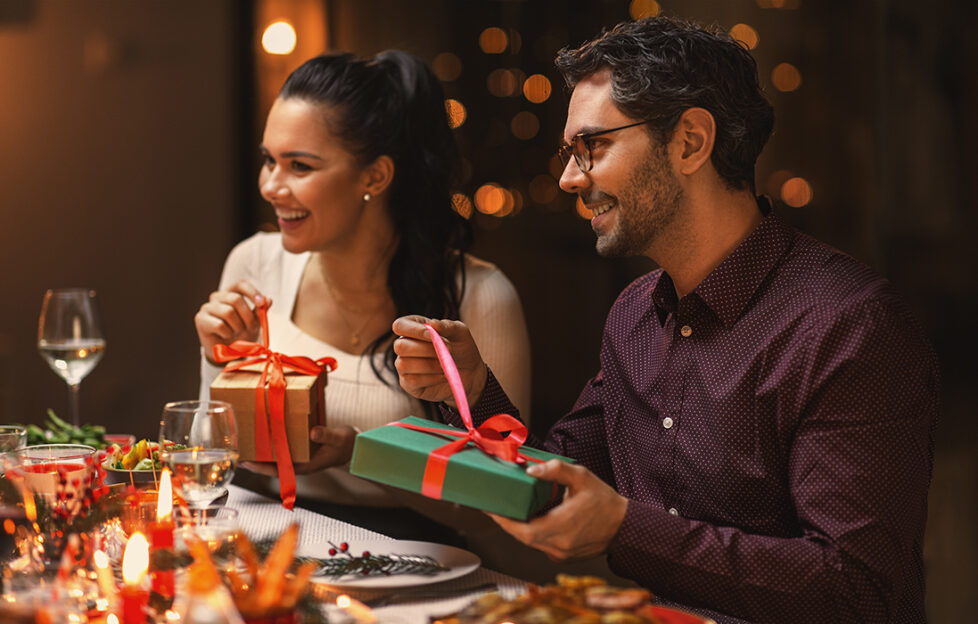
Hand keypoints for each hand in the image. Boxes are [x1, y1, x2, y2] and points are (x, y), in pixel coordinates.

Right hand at [194, 280, 270, 363]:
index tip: (260, 303)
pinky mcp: (200, 319)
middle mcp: (217, 297)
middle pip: (235, 299)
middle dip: (247, 316)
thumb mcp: (254, 320)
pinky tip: (226, 335)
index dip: (252, 292)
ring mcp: (207, 307)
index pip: (240, 284)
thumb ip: (260, 310)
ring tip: (237, 332)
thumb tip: (268, 300)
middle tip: (250, 327)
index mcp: (231, 292)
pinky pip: (219, 325)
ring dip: (237, 326)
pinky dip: (227, 333)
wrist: (228, 349)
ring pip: (228, 312)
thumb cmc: (241, 331)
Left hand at [241, 425, 357, 475]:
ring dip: (261, 451)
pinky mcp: (299, 448)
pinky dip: (271, 443)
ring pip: (275, 457)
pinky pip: (282, 448)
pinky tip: (263, 434)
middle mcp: (298, 463)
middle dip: (255, 460)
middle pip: (271, 465)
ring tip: (246, 442)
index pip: (279, 469)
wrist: (353, 445)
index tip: (247, 462)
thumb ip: (326, 435)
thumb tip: (312, 432)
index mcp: (305, 466)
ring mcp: (298, 457)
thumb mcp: (338, 438)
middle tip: (238, 450)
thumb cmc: (346, 444)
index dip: (261, 467)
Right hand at [392, 315, 487, 407]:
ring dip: (429, 365)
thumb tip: (432, 323)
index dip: (414, 330)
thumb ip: (447, 326)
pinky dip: (431, 378)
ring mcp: (403, 365)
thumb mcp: (460, 332)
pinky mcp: (408, 383)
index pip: (400, 326)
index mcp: (413, 328)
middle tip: (447, 351)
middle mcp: (404, 345)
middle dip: (425, 349)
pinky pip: (412, 380)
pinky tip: (442, 375)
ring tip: (445, 365)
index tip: (433, 335)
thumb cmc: (461, 348)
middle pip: (399, 346)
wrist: (470, 373)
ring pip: (404, 364)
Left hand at [489, 459, 627, 560]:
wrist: (624, 526)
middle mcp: (558, 545)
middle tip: (495, 506)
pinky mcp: (562, 556)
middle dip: (507, 521)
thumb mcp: (581, 477)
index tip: (490, 509)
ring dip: (520, 526)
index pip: (522, 530)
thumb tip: (531, 470)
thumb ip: (555, 470)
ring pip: (530, 541)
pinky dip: (533, 532)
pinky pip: (540, 544)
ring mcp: (560, 554)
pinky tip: (533, 517)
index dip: (503, 520)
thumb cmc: (604, 502)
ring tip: (511, 508)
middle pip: (521, 536)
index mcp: (561, 527)